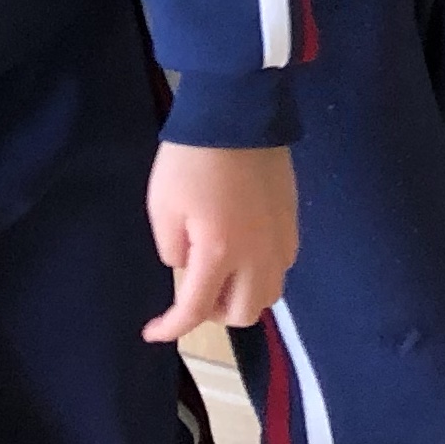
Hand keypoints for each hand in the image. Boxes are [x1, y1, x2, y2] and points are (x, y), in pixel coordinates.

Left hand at [146, 142, 299, 339]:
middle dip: (214, 313)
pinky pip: (283, 264)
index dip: (171, 328)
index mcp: (219, 253)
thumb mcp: (162, 206)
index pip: (195, 310)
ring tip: (223, 276)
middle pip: (245, 312)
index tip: (152, 331)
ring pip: (271, 292)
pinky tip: (245, 252)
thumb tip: (188, 265)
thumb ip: (172, 249)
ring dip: (244, 295)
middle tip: (194, 293)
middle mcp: (257, 254)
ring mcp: (280, 237)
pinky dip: (262, 272)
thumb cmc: (191, 159)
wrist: (237, 112)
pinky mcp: (292, 219)